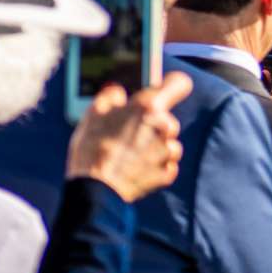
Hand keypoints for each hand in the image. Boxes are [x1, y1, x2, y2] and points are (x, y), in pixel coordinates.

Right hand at [65, 73, 191, 201]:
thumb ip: (110, 96)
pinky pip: (166, 165)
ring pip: (168, 143)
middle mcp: (164, 126)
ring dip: (154, 147)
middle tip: (129, 134)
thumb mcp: (93, 113)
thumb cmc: (92, 147)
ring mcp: (167, 151)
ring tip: (129, 154)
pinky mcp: (167, 173)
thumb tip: (118, 91)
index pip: (179, 83)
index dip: (172, 85)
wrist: (94, 188)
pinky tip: (135, 168)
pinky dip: (154, 166)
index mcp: (148, 106)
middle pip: (168, 120)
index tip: (165, 89)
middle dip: (152, 125)